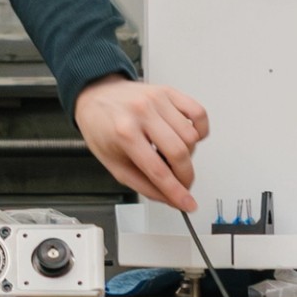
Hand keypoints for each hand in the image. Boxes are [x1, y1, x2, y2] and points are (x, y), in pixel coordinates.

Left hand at [73, 76, 209, 212]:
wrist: (96, 96)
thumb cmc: (102, 127)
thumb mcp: (114, 164)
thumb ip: (144, 185)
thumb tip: (171, 199)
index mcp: (124, 133)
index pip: (158, 170)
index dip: (176, 192)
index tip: (188, 204)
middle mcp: (142, 113)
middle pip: (179, 153)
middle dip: (185, 176)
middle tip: (182, 183)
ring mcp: (157, 100)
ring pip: (191, 136)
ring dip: (189, 154)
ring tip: (173, 156)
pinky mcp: (169, 92)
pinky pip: (198, 113)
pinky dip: (201, 130)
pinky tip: (190, 137)